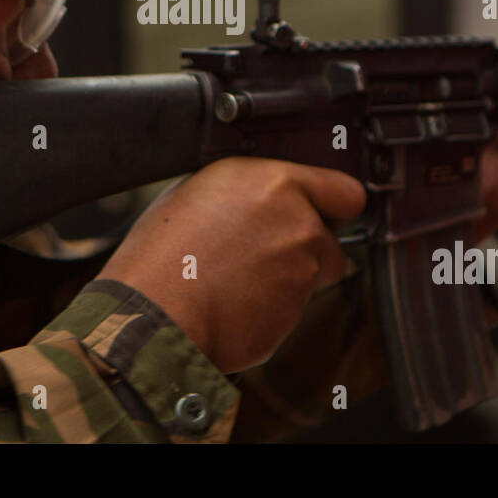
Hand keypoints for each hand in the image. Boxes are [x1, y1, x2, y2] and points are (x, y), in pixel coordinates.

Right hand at [95, 157, 365, 373]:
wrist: (153, 312)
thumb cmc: (161, 253)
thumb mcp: (196, 192)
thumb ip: (245, 192)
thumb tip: (256, 201)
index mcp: (274, 183)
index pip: (344, 191)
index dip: (334, 206)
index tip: (327, 215)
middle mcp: (298, 222)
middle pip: (328, 239)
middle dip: (304, 249)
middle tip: (258, 255)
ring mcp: (302, 271)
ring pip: (311, 277)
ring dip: (286, 281)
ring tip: (234, 281)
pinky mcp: (295, 313)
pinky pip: (290, 310)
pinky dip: (269, 310)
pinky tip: (232, 304)